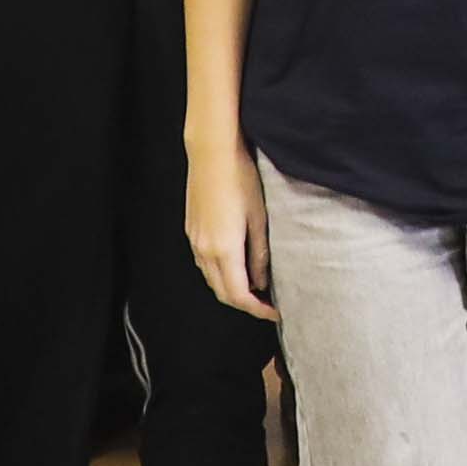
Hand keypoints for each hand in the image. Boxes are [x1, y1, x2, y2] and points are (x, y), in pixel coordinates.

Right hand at [189, 138, 276, 317]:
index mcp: (224, 250)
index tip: (275, 312)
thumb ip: (260, 254)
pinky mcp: (191, 230)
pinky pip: (204, 264)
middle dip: (245, 304)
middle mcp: (204, 250)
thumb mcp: (259, 218)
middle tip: (267, 304)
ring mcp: (194, 240)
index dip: (258, 309)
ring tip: (254, 287)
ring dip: (231, 289)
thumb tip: (262, 282)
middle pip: (222, 293)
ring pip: (211, 279)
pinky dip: (219, 274)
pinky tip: (235, 266)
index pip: (239, 295)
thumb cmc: (241, 179)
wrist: (212, 152)